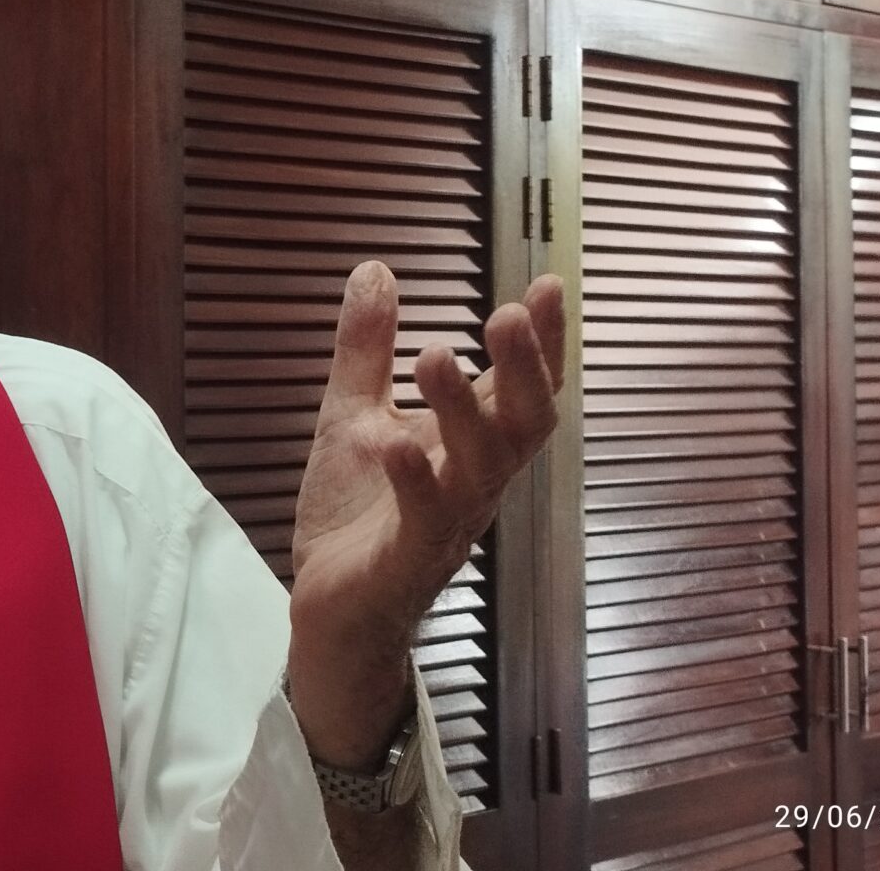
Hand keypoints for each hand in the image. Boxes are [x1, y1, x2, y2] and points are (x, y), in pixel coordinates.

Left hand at [284, 262, 564, 763]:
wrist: (331, 609)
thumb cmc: (357, 515)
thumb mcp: (353, 415)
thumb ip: (367, 349)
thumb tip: (375, 269)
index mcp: (471, 445)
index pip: (523, 387)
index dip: (543, 342)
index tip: (549, 284)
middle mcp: (475, 482)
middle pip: (525, 425)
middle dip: (526, 370)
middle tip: (510, 314)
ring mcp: (447, 522)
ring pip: (479, 468)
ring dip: (464, 412)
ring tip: (436, 356)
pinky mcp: (407, 559)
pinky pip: (424, 519)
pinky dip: (416, 481)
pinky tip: (399, 443)